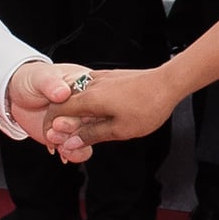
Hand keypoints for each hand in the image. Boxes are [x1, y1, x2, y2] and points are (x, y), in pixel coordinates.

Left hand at [6, 60, 95, 161]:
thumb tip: (63, 92)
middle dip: (73, 128)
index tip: (62, 115)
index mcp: (86, 86)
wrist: (18, 97)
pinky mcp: (71, 137)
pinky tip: (60, 150)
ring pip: (90, 139)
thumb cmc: (32, 80)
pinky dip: (72, 154)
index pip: (94, 100)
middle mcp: (87, 106)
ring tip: (54, 139)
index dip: (81, 111)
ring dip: (73, 144)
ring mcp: (79, 123)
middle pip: (93, 122)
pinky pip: (81, 150)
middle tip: (56, 126)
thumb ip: (51, 84)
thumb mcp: (39, 78)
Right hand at [46, 67, 181, 148]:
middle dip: (60, 121)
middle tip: (67, 138)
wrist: (168, 83)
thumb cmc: (147, 107)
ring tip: (81, 128)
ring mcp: (101, 78)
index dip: (51, 127)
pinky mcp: (110, 76)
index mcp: (90, 98)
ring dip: (73, 111)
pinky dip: (84, 102)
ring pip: (76, 94)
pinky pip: (88, 88)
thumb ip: (91, 135)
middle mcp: (91, 85)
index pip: (57, 111)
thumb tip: (70, 142)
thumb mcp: (119, 130)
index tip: (54, 140)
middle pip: (63, 102)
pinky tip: (94, 113)